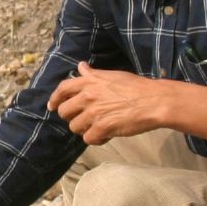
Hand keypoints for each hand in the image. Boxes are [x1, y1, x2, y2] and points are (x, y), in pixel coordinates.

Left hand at [46, 61, 163, 143]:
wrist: (154, 101)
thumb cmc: (137, 87)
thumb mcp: (112, 75)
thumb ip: (93, 74)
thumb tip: (80, 66)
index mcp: (90, 81)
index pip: (62, 89)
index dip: (54, 99)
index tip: (52, 106)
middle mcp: (88, 96)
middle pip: (64, 112)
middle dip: (73, 117)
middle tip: (85, 119)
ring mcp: (94, 112)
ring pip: (75, 127)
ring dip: (85, 129)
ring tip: (100, 126)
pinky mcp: (102, 127)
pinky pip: (88, 138)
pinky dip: (97, 139)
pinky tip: (107, 134)